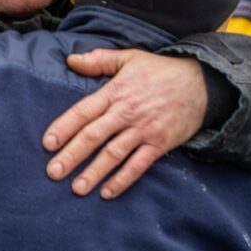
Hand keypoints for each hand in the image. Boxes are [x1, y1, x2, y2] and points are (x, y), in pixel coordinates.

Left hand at [42, 49, 205, 198]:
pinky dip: (123, 180)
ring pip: (114, 154)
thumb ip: (99, 60)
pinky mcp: (160, 144)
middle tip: (53, 172)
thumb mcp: (130, 58)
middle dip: (72, 156)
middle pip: (94, 136)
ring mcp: (144, 130)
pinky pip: (139, 165)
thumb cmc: (161, 71)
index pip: (84, 111)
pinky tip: (107, 192)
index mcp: (116, 92)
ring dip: (94, 172)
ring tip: (76, 188)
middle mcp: (127, 112)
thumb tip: (71, 60)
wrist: (202, 83)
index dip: (64, 127)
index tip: (48, 144)